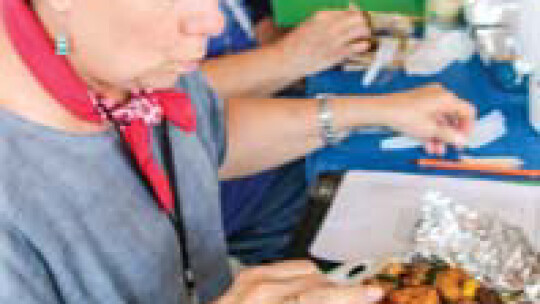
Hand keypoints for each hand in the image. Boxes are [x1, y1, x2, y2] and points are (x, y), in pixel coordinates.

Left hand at [214, 260, 383, 303]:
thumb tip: (342, 301)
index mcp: (269, 303)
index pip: (319, 296)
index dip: (350, 294)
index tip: (375, 292)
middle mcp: (260, 289)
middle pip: (315, 279)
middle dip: (340, 289)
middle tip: (361, 295)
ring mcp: (252, 278)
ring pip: (306, 269)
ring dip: (324, 283)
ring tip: (337, 294)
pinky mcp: (250, 274)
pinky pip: (289, 267)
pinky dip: (305, 278)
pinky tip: (311, 289)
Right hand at [273, 9, 370, 75]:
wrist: (287, 60)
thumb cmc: (294, 43)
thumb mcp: (307, 24)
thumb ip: (324, 20)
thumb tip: (339, 16)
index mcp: (321, 16)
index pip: (347, 8)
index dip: (354, 10)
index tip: (354, 13)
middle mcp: (330, 26)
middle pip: (357, 17)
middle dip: (361, 20)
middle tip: (361, 24)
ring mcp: (335, 40)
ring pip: (360, 30)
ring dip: (365, 31)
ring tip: (364, 34)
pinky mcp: (337, 54)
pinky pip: (357, 47)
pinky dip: (363, 45)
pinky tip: (363, 45)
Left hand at [381, 84, 475, 154]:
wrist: (383, 111)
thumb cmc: (407, 117)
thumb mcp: (431, 129)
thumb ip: (449, 135)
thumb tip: (462, 141)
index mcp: (446, 98)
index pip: (467, 111)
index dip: (468, 127)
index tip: (463, 140)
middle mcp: (439, 95)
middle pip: (453, 116)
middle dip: (451, 135)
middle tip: (450, 148)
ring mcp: (428, 99)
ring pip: (440, 120)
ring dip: (440, 136)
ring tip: (436, 151)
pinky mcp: (418, 104)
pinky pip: (430, 118)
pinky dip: (430, 131)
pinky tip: (428, 145)